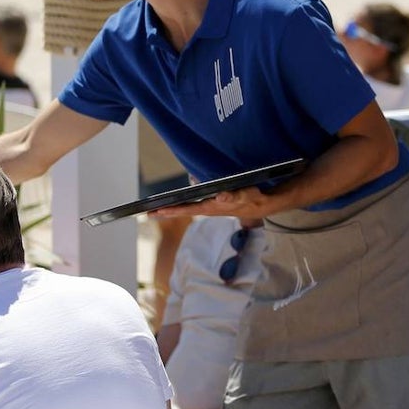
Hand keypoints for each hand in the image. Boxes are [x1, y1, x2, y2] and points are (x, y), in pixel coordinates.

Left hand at [150, 186, 280, 220]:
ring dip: (171, 209)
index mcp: (211, 207)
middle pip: (183, 210)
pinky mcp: (212, 204)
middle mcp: (208, 208)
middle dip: (165, 212)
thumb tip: (219, 196)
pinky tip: (174, 204)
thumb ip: (232, 196)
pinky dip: (181, 205)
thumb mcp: (244, 195)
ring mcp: (209, 207)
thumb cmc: (251, 198)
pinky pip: (193, 205)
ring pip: (186, 208)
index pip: (187, 209)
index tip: (157, 211)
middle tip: (147, 213)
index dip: (172, 210)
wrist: (261, 204)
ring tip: (155, 209)